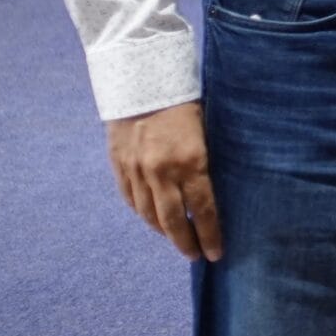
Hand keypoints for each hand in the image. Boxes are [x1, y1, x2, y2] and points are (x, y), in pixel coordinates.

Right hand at [106, 100, 221, 260]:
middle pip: (173, 220)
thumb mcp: (207, 129)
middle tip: (196, 255)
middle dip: (186, 242)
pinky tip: (153, 220)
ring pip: (149, 214)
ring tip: (177, 240)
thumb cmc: (186, 101)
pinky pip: (131, 200)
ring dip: (163, 232)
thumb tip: (215, 190)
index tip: (216, 253)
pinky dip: (143, 214)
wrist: (143, 80)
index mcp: (190, 161)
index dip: (209, 235)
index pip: (202, 209)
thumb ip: (207, 161)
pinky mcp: (119, 166)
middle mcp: (161, 171)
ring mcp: (136, 170)